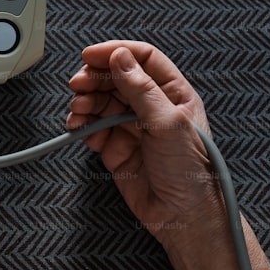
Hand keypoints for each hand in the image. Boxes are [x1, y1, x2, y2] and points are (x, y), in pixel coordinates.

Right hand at [65, 41, 225, 252]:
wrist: (183, 217)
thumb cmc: (192, 173)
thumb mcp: (169, 123)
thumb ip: (141, 88)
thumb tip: (120, 57)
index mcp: (173, 93)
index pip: (142, 59)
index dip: (115, 53)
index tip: (90, 56)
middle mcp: (151, 106)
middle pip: (115, 77)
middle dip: (93, 78)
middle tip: (78, 84)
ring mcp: (131, 126)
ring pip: (100, 101)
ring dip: (84, 100)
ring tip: (78, 109)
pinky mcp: (114, 147)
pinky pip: (91, 127)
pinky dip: (80, 124)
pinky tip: (77, 126)